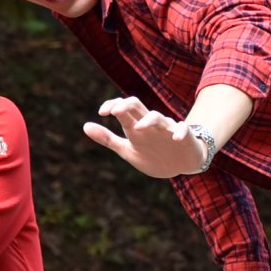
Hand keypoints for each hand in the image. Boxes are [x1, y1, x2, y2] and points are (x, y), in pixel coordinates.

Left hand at [83, 97, 208, 178]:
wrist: (180, 165)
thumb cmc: (152, 155)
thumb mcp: (127, 149)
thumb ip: (107, 139)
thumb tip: (85, 126)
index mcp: (135, 126)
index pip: (123, 107)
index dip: (112, 105)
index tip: (102, 113)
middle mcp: (150, 125)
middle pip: (138, 106)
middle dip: (126, 106)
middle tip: (114, 111)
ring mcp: (167, 129)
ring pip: (158, 117)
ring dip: (148, 120)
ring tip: (138, 127)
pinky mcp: (184, 137)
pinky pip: (184, 130)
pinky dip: (180, 132)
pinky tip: (176, 138)